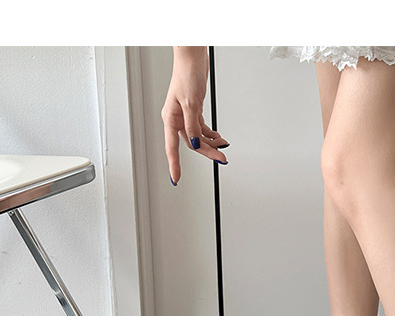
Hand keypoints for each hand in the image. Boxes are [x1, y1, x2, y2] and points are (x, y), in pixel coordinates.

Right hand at [161, 46, 228, 185]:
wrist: (192, 58)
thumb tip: (194, 144)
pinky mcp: (193, 110)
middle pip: (191, 143)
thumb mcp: (191, 103)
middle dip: (207, 152)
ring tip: (224, 148)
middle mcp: (176, 118)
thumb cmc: (186, 75)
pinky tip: (218, 138)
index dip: (174, 164)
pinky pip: (201, 128)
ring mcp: (185, 115)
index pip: (172, 147)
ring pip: (198, 137)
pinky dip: (210, 134)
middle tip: (221, 160)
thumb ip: (192, 126)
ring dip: (211, 143)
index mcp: (170, 118)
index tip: (176, 178)